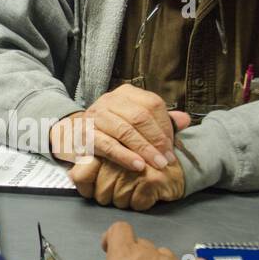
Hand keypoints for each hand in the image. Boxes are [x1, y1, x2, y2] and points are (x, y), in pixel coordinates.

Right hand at [49, 84, 188, 172]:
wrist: (73, 134)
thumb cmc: (112, 130)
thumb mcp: (136, 121)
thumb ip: (161, 121)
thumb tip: (185, 120)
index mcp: (126, 93)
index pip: (152, 104)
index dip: (165, 127)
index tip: (172, 147)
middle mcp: (109, 100)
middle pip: (139, 117)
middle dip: (156, 140)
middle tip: (167, 160)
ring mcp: (95, 115)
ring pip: (124, 130)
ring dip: (143, 149)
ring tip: (157, 165)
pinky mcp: (85, 133)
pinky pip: (107, 145)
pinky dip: (124, 156)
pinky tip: (137, 166)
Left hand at [71, 155, 184, 209]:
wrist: (176, 163)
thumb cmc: (142, 163)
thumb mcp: (112, 158)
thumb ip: (89, 165)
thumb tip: (73, 175)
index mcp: (105, 145)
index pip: (81, 176)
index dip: (87, 189)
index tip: (94, 190)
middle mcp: (118, 154)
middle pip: (100, 193)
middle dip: (110, 197)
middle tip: (123, 188)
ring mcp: (136, 167)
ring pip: (118, 201)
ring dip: (126, 200)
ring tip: (136, 187)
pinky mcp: (151, 179)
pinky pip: (136, 205)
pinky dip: (142, 202)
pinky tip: (147, 191)